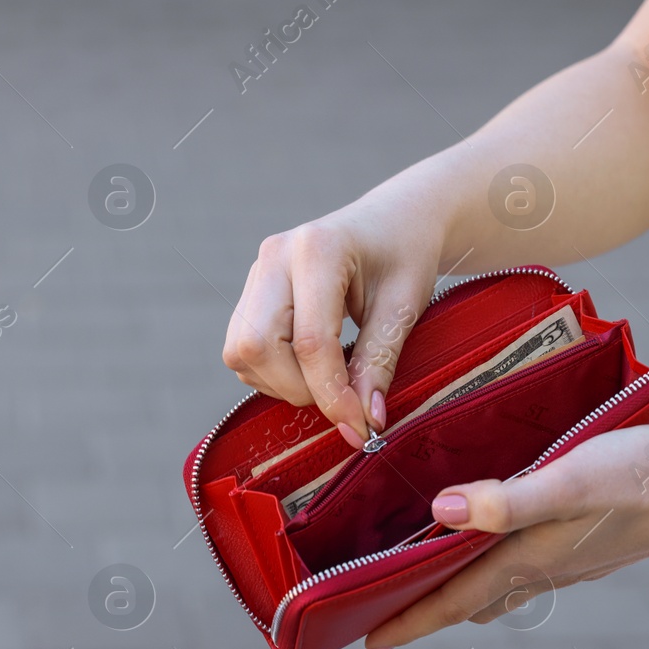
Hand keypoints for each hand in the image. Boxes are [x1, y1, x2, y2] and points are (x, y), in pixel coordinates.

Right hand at [222, 187, 447, 446]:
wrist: (397, 220)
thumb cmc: (406, 254)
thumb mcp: (404, 307)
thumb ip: (379, 362)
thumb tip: (364, 421)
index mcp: (318, 249)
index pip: (310, 342)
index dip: (332, 395)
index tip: (360, 428)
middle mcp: (275, 256)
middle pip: (257, 347)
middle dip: (298, 388)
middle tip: (344, 397)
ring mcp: (257, 272)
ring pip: (241, 353)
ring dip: (283, 382)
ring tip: (329, 375)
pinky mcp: (252, 290)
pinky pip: (242, 350)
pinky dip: (273, 372)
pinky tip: (311, 364)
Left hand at [363, 424, 648, 648]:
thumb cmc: (638, 479)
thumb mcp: (568, 481)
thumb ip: (506, 501)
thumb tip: (441, 513)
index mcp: (527, 560)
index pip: (453, 600)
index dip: (408, 621)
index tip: (366, 642)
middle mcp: (543, 570)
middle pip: (470, 600)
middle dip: (425, 611)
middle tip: (382, 616)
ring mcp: (569, 562)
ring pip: (500, 587)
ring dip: (461, 592)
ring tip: (428, 584)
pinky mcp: (589, 546)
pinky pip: (527, 569)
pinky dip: (495, 568)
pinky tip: (496, 546)